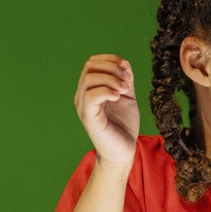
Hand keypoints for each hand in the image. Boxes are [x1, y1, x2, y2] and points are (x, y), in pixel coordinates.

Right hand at [74, 54, 139, 168]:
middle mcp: (82, 96)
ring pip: (89, 78)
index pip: (92, 63)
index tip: (127, 70)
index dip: (110, 60)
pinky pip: (90, 96)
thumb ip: (125, 80)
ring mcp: (84, 107)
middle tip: (127, 82)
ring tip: (125, 90)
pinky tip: (118, 96)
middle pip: (89, 66)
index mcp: (90, 90)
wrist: (124, 151)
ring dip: (111, 79)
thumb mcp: (127, 97)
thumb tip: (124, 62)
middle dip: (112, 68)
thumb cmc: (123, 126)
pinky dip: (106, 91)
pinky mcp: (89, 118)